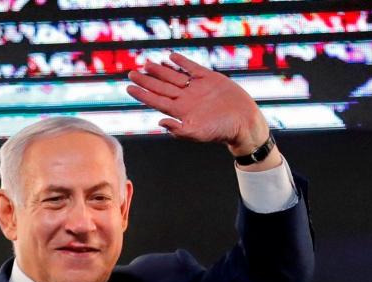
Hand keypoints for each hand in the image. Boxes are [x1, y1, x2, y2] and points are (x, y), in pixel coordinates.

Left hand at [127, 53, 271, 156]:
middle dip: (146, 80)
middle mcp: (186, 99)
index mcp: (180, 112)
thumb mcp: (197, 134)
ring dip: (160, 70)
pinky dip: (181, 62)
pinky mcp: (210, 78)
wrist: (243, 122)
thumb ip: (178, 129)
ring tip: (146, 63)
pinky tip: (170, 57)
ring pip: (174, 76)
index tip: (128, 87)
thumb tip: (160, 122)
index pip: (156, 101)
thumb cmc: (220, 132)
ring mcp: (197, 88)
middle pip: (161, 87)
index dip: (142, 94)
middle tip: (131, 73)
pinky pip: (192, 68)